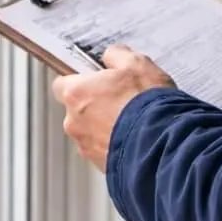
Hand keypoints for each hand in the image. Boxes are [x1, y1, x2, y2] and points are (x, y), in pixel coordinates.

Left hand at [52, 44, 175, 171]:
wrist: (160, 144)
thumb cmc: (146, 104)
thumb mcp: (136, 63)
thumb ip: (117, 55)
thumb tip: (111, 56)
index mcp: (76, 93)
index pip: (61, 83)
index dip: (80, 80)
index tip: (95, 78)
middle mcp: (74, 122)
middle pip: (77, 108)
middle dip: (95, 103)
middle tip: (121, 97)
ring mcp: (85, 146)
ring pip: (90, 130)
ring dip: (105, 124)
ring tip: (132, 119)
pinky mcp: (99, 165)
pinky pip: (102, 148)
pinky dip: (114, 142)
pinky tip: (135, 135)